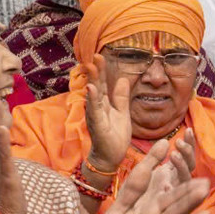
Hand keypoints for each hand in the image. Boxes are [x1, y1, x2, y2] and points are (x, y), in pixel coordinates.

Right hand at [83, 56, 130, 171]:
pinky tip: (91, 89)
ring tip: (90, 67)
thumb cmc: (114, 135)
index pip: (102, 84)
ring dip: (92, 81)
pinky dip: (92, 100)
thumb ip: (121, 97)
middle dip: (95, 72)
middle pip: (96, 86)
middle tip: (95, 56)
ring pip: (93, 96)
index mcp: (104, 104)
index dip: (102, 71)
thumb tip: (123, 79)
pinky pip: (94, 111)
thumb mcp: (123, 113)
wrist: (110, 157)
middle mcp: (97, 108)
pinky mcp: (97, 125)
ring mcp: (95, 116)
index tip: (100, 56)